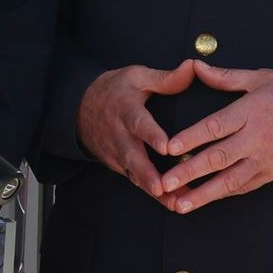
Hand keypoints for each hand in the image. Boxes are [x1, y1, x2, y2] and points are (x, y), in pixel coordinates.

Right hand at [76, 61, 195, 196]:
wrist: (79, 108)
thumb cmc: (114, 90)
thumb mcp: (137, 77)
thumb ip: (166, 78)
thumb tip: (193, 68)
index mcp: (126, 110)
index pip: (139, 124)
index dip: (152, 136)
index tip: (167, 148)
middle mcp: (120, 135)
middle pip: (133, 158)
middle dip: (149, 176)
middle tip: (164, 189)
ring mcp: (117, 153)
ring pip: (135, 175)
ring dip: (154, 191)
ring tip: (176, 204)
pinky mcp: (118, 165)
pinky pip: (136, 180)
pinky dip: (152, 193)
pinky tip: (173, 203)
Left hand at [151, 64, 272, 212]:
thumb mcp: (261, 78)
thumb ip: (225, 77)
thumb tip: (195, 66)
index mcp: (251, 112)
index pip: (216, 127)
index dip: (192, 138)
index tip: (169, 148)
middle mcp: (256, 139)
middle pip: (218, 157)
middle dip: (189, 172)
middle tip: (165, 183)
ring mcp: (264, 160)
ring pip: (230, 180)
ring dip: (203, 194)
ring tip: (179, 204)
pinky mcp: (270, 174)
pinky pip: (243, 187)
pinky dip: (222, 194)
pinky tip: (203, 200)